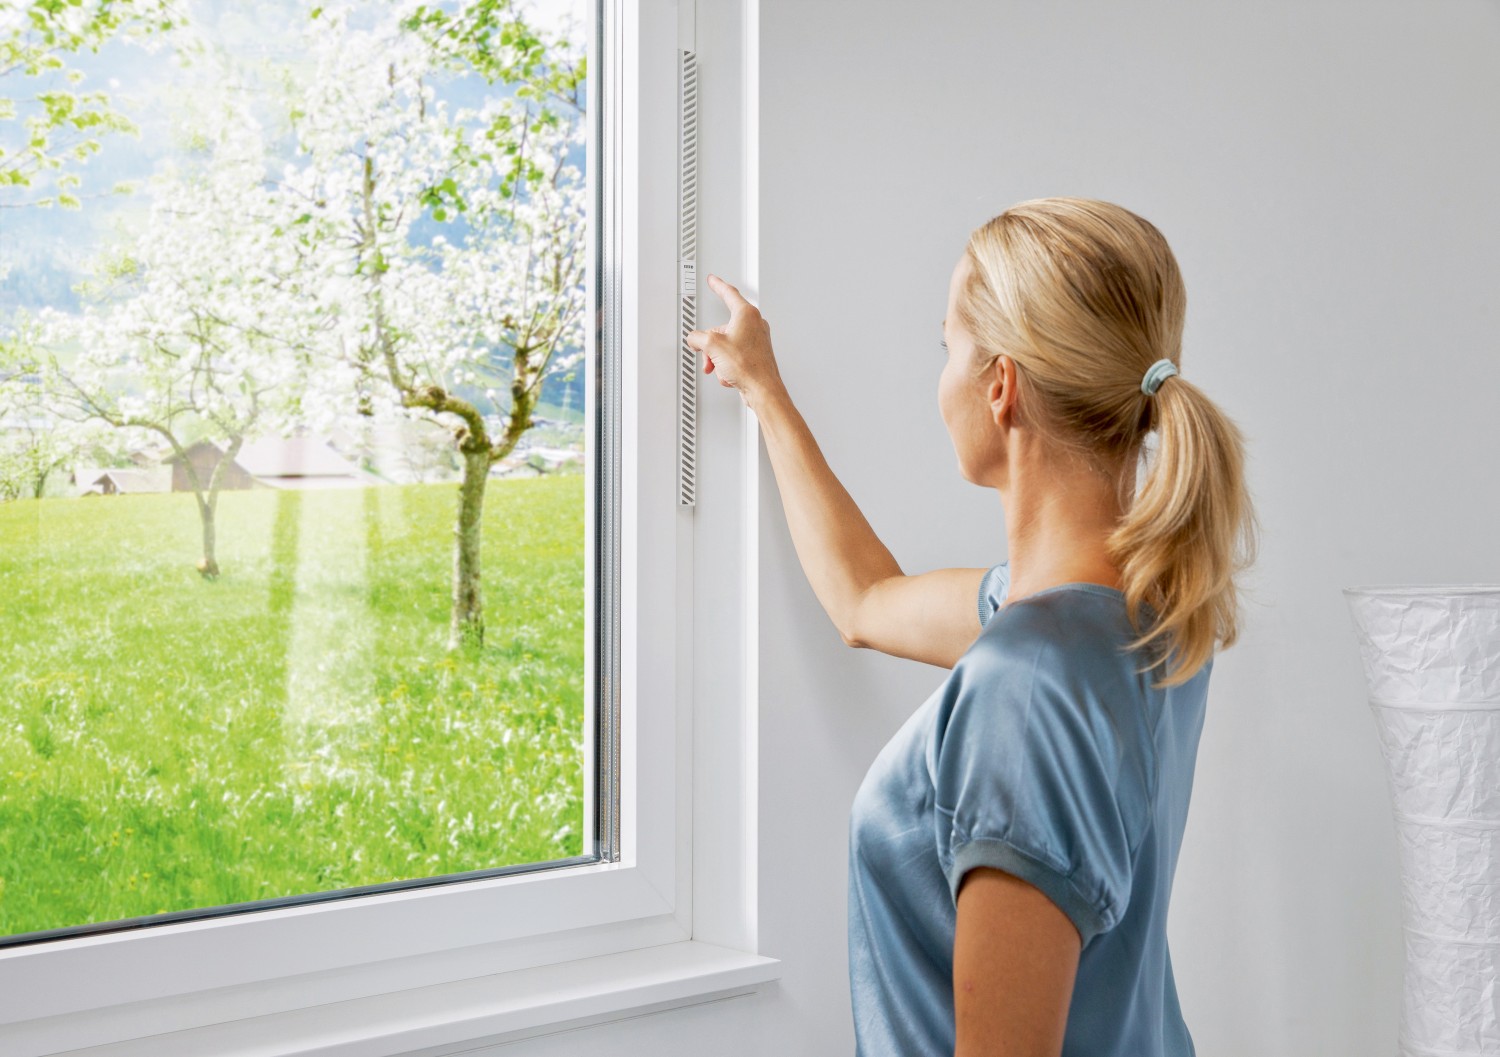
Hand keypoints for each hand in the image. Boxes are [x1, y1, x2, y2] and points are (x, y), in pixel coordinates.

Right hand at [685, 274, 785, 408]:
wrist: (762, 389)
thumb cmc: (748, 367)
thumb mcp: (712, 346)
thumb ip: (697, 337)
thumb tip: (694, 339)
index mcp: (746, 315)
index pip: (729, 293)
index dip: (717, 285)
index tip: (713, 280)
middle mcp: (754, 325)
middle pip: (722, 328)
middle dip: (711, 344)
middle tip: (706, 353)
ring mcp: (756, 340)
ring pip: (726, 344)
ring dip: (717, 357)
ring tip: (719, 367)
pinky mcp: (755, 354)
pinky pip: (733, 355)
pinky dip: (726, 364)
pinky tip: (728, 373)